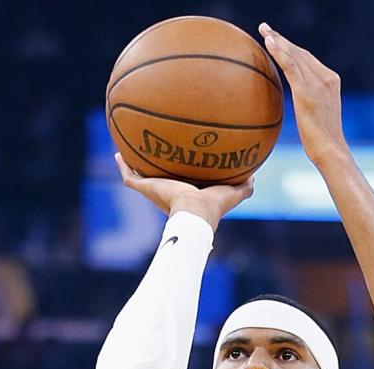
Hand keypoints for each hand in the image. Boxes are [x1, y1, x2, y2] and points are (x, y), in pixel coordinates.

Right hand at [114, 153, 254, 228]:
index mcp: (185, 196)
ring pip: (140, 178)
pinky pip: (129, 176)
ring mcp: (153, 191)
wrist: (196, 211)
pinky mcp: (145, 188)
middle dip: (155, 172)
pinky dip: (122, 165)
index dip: (179, 177)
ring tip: (128, 151)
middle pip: (157, 181)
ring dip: (134, 166)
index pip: (180, 185)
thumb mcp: (234, 193)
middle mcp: (167, 194)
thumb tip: (255, 176)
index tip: (179, 166)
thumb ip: (244, 186)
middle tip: (151, 156)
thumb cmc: (214, 206)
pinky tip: (118, 153)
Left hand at [259, 22, 348, 167]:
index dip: (291, 47)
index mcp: (331, 80)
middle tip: (265, 29)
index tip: (276, 39)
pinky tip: (269, 42)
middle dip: (282, 39)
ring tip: (263, 30)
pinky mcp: (307, 92)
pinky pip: (291, 66)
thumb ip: (308, 102)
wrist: (331, 151)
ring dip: (278, 40)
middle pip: (300, 53)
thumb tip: (296, 103)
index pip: (308, 58)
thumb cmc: (322, 141)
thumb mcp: (317, 116)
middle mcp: (327, 77)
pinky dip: (279, 52)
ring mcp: (318, 84)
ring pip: (295, 55)